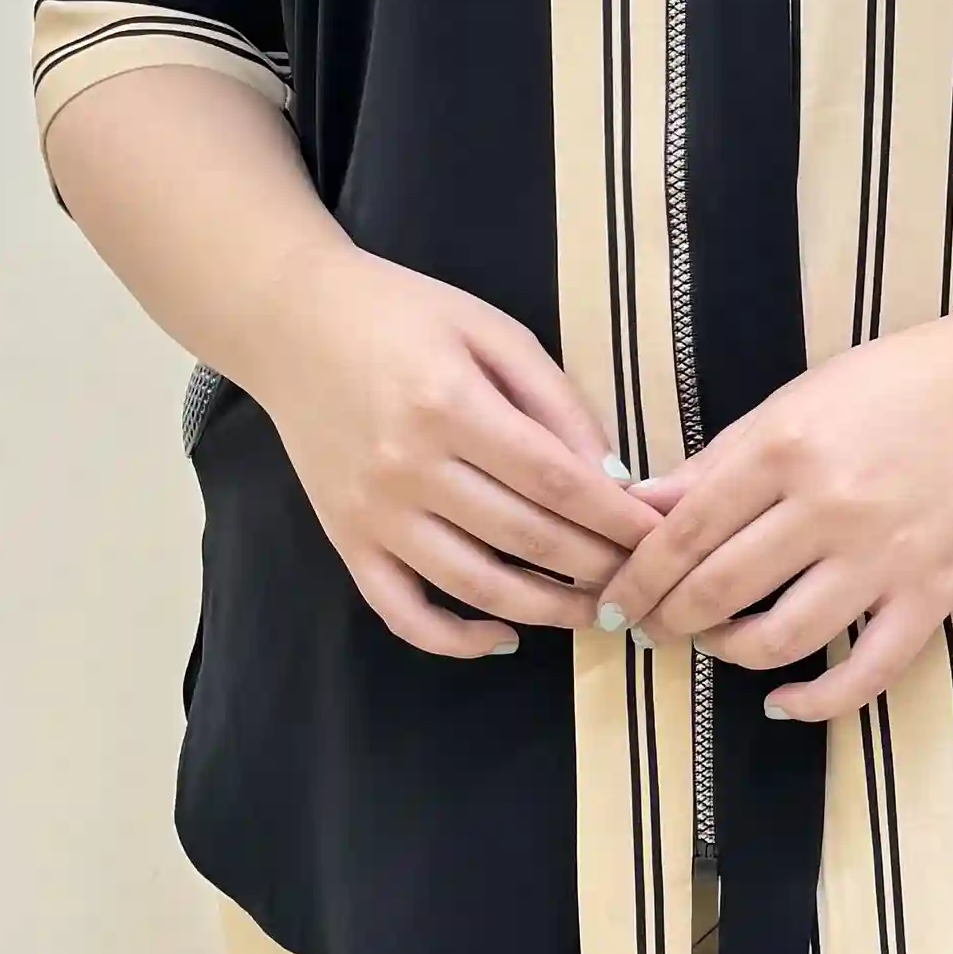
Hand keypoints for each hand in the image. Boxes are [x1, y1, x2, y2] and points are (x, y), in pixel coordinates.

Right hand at [252, 243, 663, 659]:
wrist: (292, 320)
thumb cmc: (405, 314)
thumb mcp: (491, 332)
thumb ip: (554, 399)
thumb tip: (611, 474)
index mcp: (450, 404)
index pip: (554, 480)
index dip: (615, 516)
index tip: (660, 535)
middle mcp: (408, 467)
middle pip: (524, 536)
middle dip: (596, 564)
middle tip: (643, 577)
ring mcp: (373, 512)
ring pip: (474, 584)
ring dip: (545, 609)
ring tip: (595, 612)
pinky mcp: (345, 540)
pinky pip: (401, 611)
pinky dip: (454, 638)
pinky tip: (504, 636)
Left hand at [596, 302, 952, 721]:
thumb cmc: (905, 379)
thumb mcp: (803, 396)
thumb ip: (723, 457)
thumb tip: (645, 504)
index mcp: (788, 443)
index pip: (685, 529)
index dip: (638, 573)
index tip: (614, 599)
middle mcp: (832, 504)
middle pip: (719, 587)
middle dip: (668, 619)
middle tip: (649, 628)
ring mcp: (886, 556)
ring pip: (780, 638)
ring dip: (729, 653)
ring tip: (715, 643)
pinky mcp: (934, 594)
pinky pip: (865, 673)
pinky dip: (815, 702)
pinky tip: (782, 703)